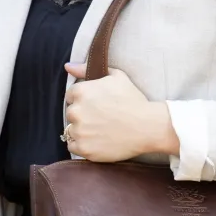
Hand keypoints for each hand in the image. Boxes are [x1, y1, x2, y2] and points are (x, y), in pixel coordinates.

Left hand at [64, 63, 178, 161]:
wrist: (148, 127)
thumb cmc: (134, 100)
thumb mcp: (115, 76)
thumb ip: (86, 69)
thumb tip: (68, 67)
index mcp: (81, 92)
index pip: (70, 97)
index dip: (84, 101)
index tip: (97, 107)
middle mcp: (76, 111)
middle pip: (71, 114)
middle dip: (83, 116)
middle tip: (101, 119)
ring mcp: (79, 131)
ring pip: (71, 130)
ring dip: (82, 131)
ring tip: (101, 131)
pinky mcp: (84, 149)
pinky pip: (73, 146)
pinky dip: (82, 145)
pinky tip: (97, 141)